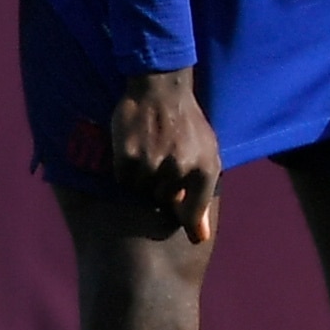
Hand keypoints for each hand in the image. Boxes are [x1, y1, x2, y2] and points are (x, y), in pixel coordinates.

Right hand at [106, 67, 219, 241]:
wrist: (162, 91)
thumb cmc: (189, 126)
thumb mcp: (208, 155)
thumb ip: (202, 197)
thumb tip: (199, 238)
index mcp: (205, 168)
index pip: (193, 211)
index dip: (185, 218)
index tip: (183, 226)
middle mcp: (179, 168)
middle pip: (162, 201)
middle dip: (162, 187)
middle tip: (164, 161)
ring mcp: (151, 163)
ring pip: (140, 191)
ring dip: (143, 178)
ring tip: (151, 153)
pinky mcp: (126, 156)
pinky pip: (122, 179)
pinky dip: (126, 170)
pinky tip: (135, 150)